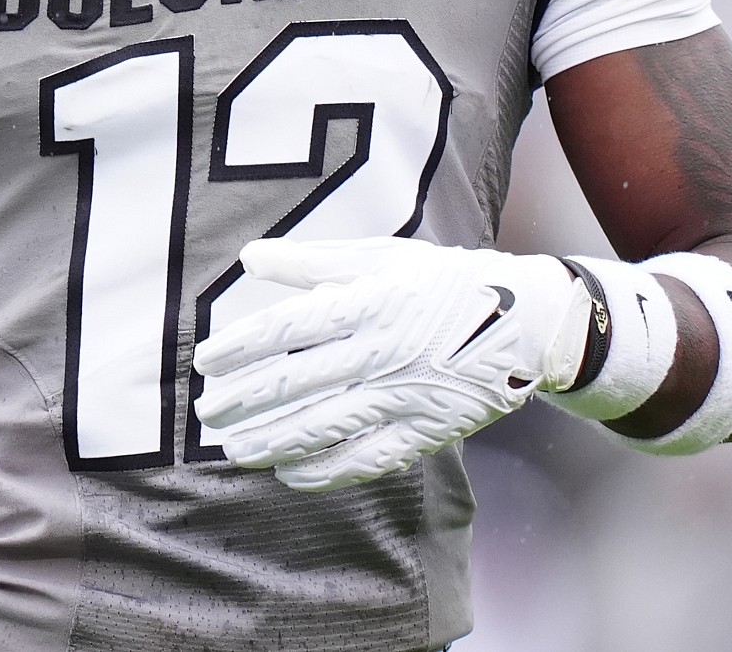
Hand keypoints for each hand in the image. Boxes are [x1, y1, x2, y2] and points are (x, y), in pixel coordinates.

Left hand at [192, 237, 583, 492]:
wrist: (526, 322)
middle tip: (205, 413)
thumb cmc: (443, 282)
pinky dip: (326, 470)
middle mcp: (384, 350)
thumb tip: (248, 257)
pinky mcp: (426, 430)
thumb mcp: (382, 258)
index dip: (243, 345)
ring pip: (326, 425)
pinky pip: (368, 458)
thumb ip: (312, 261)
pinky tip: (289, 474)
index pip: (290, 327)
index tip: (205, 359)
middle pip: (299, 382)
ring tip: (234, 450)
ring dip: (273, 441)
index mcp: (371, 301)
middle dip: (244, 400)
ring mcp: (405, 395)